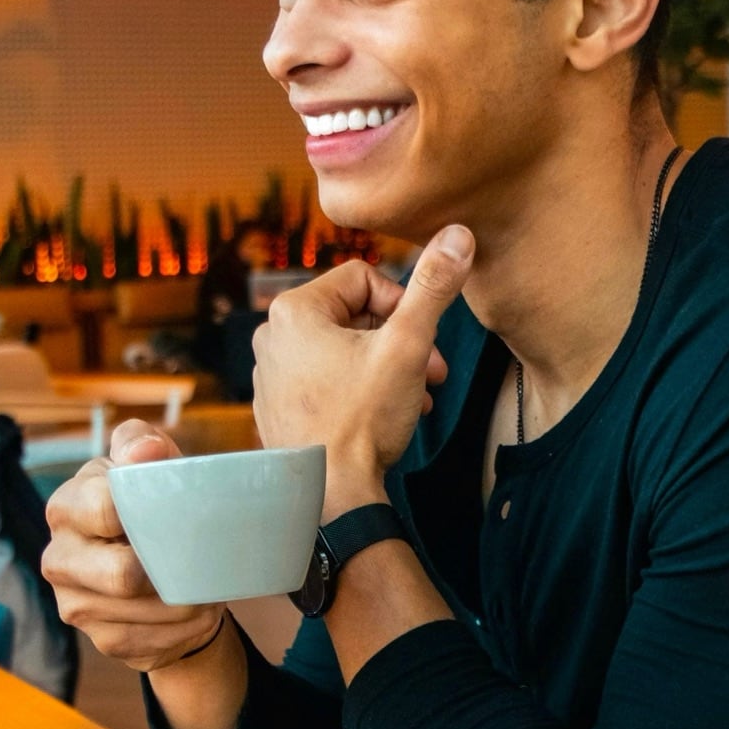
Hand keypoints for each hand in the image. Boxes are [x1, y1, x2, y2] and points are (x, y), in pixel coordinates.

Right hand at [42, 420, 225, 671]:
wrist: (158, 571)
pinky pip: (154, 640)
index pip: (104, 509)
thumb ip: (143, 445)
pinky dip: (186, 627)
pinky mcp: (101, 639)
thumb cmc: (154, 509)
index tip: (177, 513)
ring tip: (203, 584)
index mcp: (66, 506)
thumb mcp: (151, 467)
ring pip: (146, 610)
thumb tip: (146, 451)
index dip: (146, 514)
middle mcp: (59, 557)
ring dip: (187, 601)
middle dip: (172, 568)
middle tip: (200, 558)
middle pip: (123, 574)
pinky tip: (194, 610)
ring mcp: (74, 604)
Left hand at [251, 225, 474, 512]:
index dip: (403, 304)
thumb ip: (433, 287)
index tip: (421, 338)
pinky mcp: (276, 407)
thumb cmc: (363, 419)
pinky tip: (384, 415)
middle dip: (399, 340)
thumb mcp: (408, 346)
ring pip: (342, 350)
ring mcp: (270, 375)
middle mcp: (272, 337)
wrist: (330, 495)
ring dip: (385, 367)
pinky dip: (357, 389)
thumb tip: (458, 233)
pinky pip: (324, 381)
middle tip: (431, 370)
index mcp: (295, 311)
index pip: (362, 279)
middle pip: (352, 316)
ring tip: (415, 396)